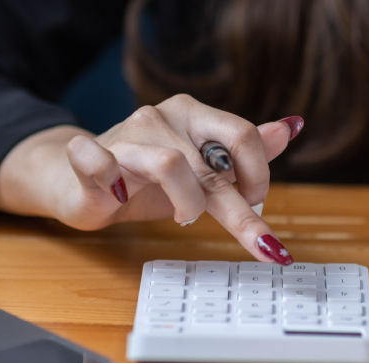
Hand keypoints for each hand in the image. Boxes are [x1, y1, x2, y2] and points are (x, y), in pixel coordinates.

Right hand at [0, 95, 303, 264]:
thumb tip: (290, 128)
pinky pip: (99, 160)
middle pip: (215, 164)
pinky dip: (111, 179)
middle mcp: (162, 117)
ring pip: (172, 166)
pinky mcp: (87, 155)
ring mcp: (126, 134)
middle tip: (259, 241)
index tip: (257, 203)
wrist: (77, 180)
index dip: (259, 175)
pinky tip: (118, 194)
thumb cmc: (145, 179)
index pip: (243, 135)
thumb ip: (243, 153)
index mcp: (194, 115)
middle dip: (241, 211)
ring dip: (186, 204)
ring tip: (182, 217)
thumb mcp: (203, 171)